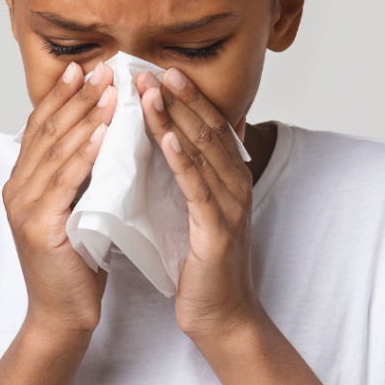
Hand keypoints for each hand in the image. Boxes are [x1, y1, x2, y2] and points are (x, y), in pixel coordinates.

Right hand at [3, 61, 116, 335]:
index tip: (84, 68)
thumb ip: (78, 173)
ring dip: (86, 117)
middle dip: (77, 97)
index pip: (41, 127)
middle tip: (104, 69)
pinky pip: (66, 182)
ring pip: (57, 151)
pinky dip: (86, 154)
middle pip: (48, 131)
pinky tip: (104, 133)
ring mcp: (23, 207)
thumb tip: (104, 131)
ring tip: (110, 91)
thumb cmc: (77, 261)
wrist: (64, 314)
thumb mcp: (77, 206)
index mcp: (22, 181)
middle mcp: (16, 189)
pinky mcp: (39, 227)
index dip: (61, 96)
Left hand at [136, 69, 260, 343]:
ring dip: (176, 119)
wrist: (220, 317)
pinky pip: (199, 190)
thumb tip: (163, 140)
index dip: (185, 95)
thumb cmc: (200, 265)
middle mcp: (235, 185)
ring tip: (151, 91)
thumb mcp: (191, 209)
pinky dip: (184, 162)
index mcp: (228, 178)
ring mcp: (230, 207)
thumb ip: (184, 176)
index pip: (207, 125)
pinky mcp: (219, 232)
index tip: (157, 69)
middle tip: (149, 68)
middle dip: (178, 96)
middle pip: (206, 129)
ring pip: (202, 153)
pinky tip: (168, 140)